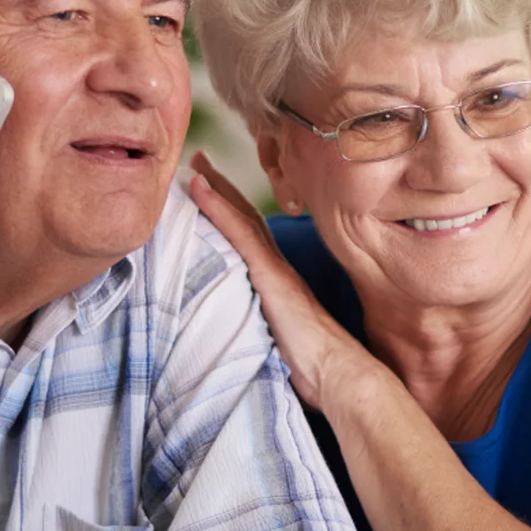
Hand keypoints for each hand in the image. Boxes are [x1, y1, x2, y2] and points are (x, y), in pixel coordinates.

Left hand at [189, 151, 373, 409]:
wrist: (337, 373)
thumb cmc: (314, 367)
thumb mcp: (281, 341)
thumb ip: (264, 330)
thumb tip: (251, 340)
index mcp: (278, 280)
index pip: (250, 235)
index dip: (230, 208)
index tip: (208, 185)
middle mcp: (276, 266)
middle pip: (245, 216)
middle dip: (221, 186)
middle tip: (198, 158)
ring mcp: (273, 268)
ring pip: (242, 217)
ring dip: (216, 187)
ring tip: (193, 162)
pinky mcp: (270, 276)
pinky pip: (240, 233)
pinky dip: (218, 207)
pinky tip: (199, 188)